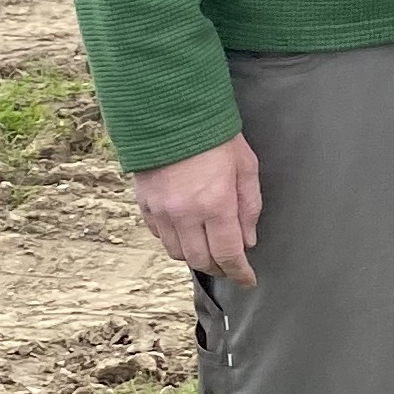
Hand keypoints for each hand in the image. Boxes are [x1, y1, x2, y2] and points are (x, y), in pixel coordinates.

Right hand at [132, 131, 261, 285]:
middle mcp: (185, 213)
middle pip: (200, 260)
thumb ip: (249, 207)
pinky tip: (188, 233)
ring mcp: (161, 210)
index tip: (248, 280)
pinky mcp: (144, 204)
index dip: (239, 272)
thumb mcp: (245, 167)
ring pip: (177, 252)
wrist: (170, 113)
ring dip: (196, 257)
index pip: (228, 253)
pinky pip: (159, 236)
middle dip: (219, 269)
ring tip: (210, 250)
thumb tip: (248, 241)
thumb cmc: (215, 137)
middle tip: (231, 268)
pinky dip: (175, 241)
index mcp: (215, 204)